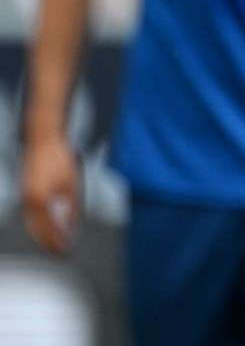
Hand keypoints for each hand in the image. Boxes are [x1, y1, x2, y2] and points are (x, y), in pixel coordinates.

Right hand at [21, 133, 79, 254]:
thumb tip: (71, 225)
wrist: (43, 142)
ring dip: (41, 235)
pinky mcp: (25, 192)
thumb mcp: (71, 185)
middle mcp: (28, 202)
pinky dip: (36, 225)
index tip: (65, 249)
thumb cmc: (59, 160)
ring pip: (30, 224)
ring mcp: (24, 197)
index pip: (48, 228)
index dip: (57, 240)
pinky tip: (44, 227)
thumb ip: (71, 207)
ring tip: (52, 243)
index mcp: (40, 201)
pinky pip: (29, 215)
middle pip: (37, 229)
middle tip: (59, 252)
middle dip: (48, 242)